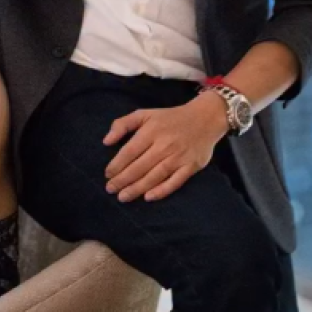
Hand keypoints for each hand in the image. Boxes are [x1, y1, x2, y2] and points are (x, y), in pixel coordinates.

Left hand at [102, 91, 229, 202]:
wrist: (205, 118)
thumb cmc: (170, 118)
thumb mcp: (145, 114)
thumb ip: (122, 124)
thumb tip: (106, 141)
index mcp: (152, 130)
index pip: (130, 151)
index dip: (117, 164)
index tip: (107, 174)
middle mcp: (164, 144)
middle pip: (140, 166)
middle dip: (123, 180)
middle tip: (111, 190)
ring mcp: (179, 156)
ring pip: (155, 176)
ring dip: (137, 188)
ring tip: (123, 197)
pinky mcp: (191, 166)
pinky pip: (175, 182)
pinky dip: (162, 190)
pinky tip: (148, 197)